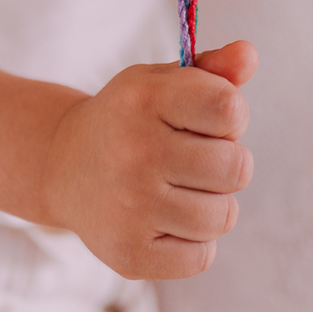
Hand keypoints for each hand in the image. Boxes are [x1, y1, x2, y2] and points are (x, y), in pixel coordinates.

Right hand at [40, 40, 256, 278]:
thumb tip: (250, 54)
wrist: (62, 166)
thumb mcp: (161, 83)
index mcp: (143, 99)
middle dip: (227, 163)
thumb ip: (213, 70)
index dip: (231, 116)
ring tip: (182, 191)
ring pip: (222, 216)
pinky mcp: (129, 253)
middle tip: (195, 160)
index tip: (208, 120)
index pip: (229, 108)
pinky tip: (167, 221)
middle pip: (236, 168)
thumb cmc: (130, 120)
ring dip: (213, 205)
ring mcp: (129, 207)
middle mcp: (133, 152)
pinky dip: (194, 243)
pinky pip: (201, 257)